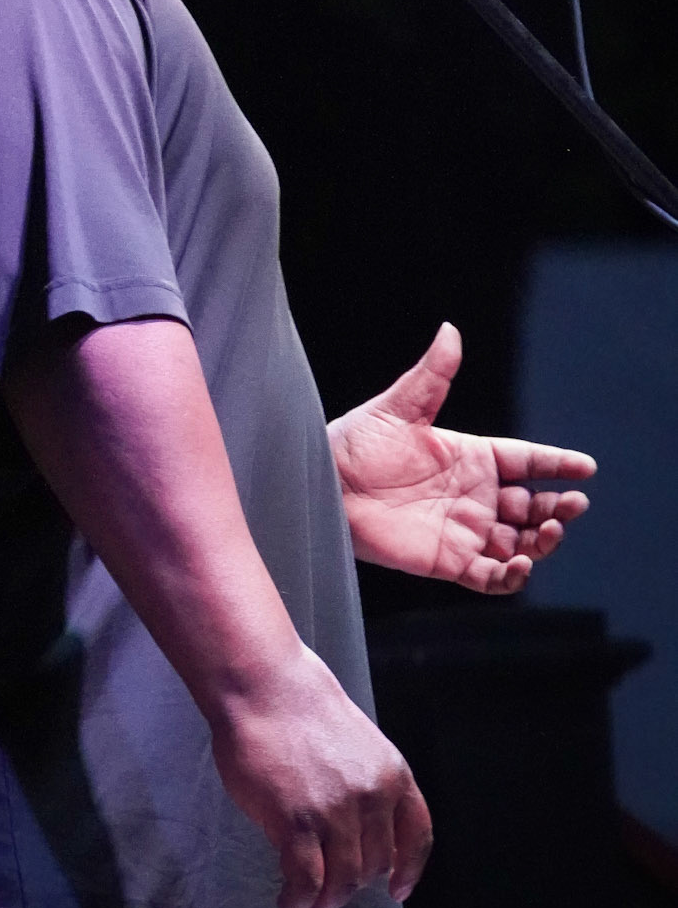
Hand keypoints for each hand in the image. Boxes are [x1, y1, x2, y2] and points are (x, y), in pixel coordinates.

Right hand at [214, 643, 431, 907]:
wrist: (263, 684)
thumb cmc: (298, 708)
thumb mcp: (358, 743)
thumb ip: (366, 784)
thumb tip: (358, 835)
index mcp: (392, 774)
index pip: (417, 836)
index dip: (408, 869)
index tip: (397, 889)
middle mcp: (371, 797)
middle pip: (372, 866)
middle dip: (350, 880)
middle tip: (325, 880)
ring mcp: (334, 811)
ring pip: (342, 883)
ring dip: (324, 901)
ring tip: (306, 900)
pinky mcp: (296, 822)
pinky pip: (307, 882)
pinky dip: (299, 900)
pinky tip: (288, 898)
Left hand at [328, 323, 595, 592]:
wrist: (322, 486)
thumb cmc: (354, 444)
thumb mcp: (397, 406)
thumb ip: (432, 374)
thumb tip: (450, 330)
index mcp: (470, 456)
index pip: (526, 460)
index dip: (556, 463)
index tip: (586, 467)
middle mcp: (474, 495)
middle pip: (532, 504)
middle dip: (558, 506)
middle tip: (572, 504)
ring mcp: (464, 529)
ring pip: (520, 542)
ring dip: (542, 540)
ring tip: (548, 531)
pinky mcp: (449, 561)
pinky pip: (491, 577)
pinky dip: (512, 576)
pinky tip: (520, 562)